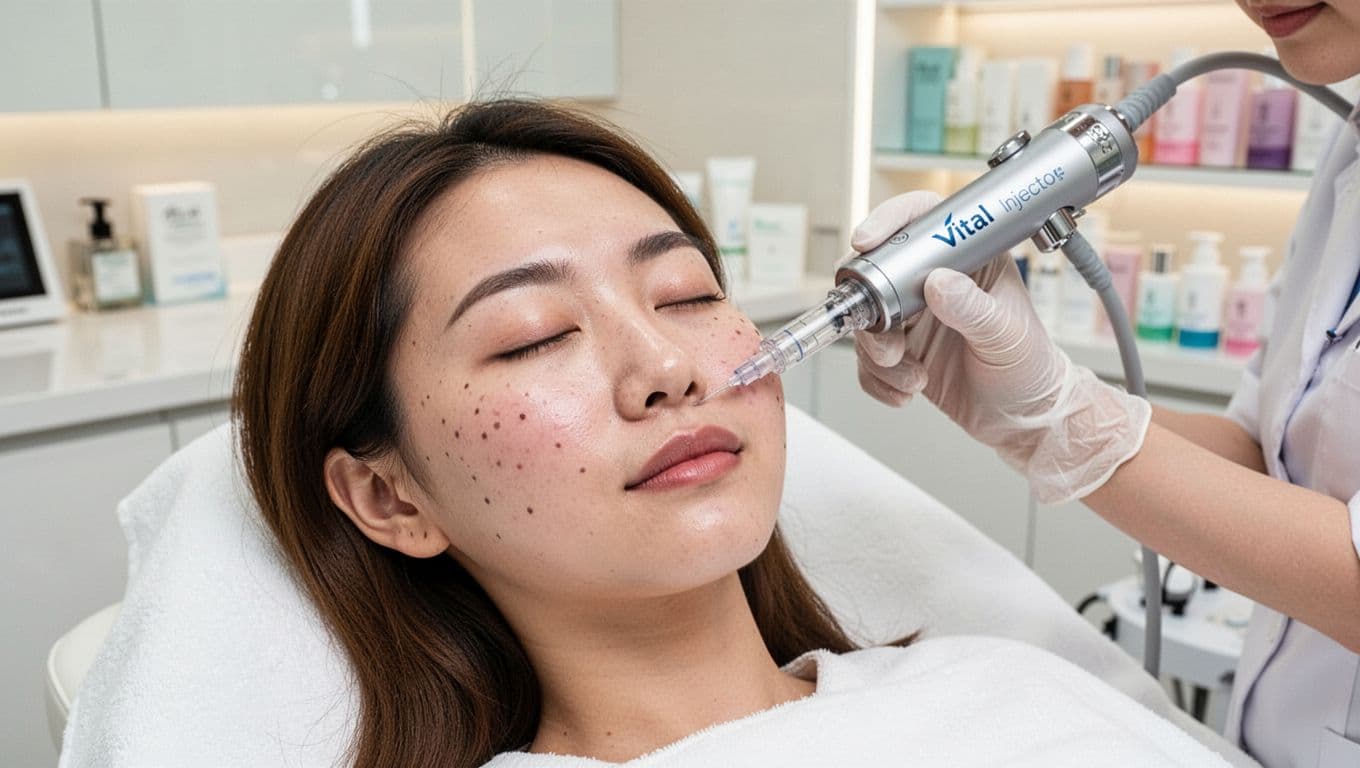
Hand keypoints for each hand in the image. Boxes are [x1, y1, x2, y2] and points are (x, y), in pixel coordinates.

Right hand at [850, 191, 1150, 503]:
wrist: (1023, 420)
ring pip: (867, 323)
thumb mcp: (1008, 335)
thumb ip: (973, 308)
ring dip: (878, 355)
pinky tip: (907, 391)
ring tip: (909, 375)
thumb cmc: (1030, 369)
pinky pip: (868, 362)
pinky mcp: (902, 354)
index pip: (921, 222)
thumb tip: (939, 282)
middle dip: (870, 311)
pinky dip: (879, 381)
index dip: (890, 223)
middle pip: (877, 274)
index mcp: (968, 260)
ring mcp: (914, 319)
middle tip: (886, 343)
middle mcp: (935, 284)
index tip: (867, 242)